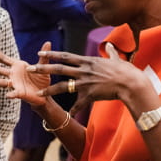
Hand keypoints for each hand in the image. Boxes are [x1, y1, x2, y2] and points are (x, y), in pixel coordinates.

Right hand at [0, 42, 51, 106]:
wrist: (44, 94)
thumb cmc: (41, 79)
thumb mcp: (43, 66)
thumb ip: (44, 56)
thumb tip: (48, 42)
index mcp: (16, 66)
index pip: (3, 58)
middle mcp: (13, 74)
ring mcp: (14, 83)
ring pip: (2, 81)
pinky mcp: (20, 92)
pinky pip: (14, 93)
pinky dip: (11, 93)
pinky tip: (8, 95)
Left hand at [33, 42, 148, 114]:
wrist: (131, 84)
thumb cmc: (126, 71)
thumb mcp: (117, 59)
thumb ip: (111, 53)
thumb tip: (111, 45)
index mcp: (88, 61)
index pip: (65, 56)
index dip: (52, 54)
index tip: (40, 53)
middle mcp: (83, 70)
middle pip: (59, 69)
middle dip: (42, 69)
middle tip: (29, 68)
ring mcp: (85, 83)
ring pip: (62, 86)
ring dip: (49, 90)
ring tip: (37, 93)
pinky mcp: (90, 95)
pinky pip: (78, 104)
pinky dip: (73, 110)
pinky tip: (67, 115)